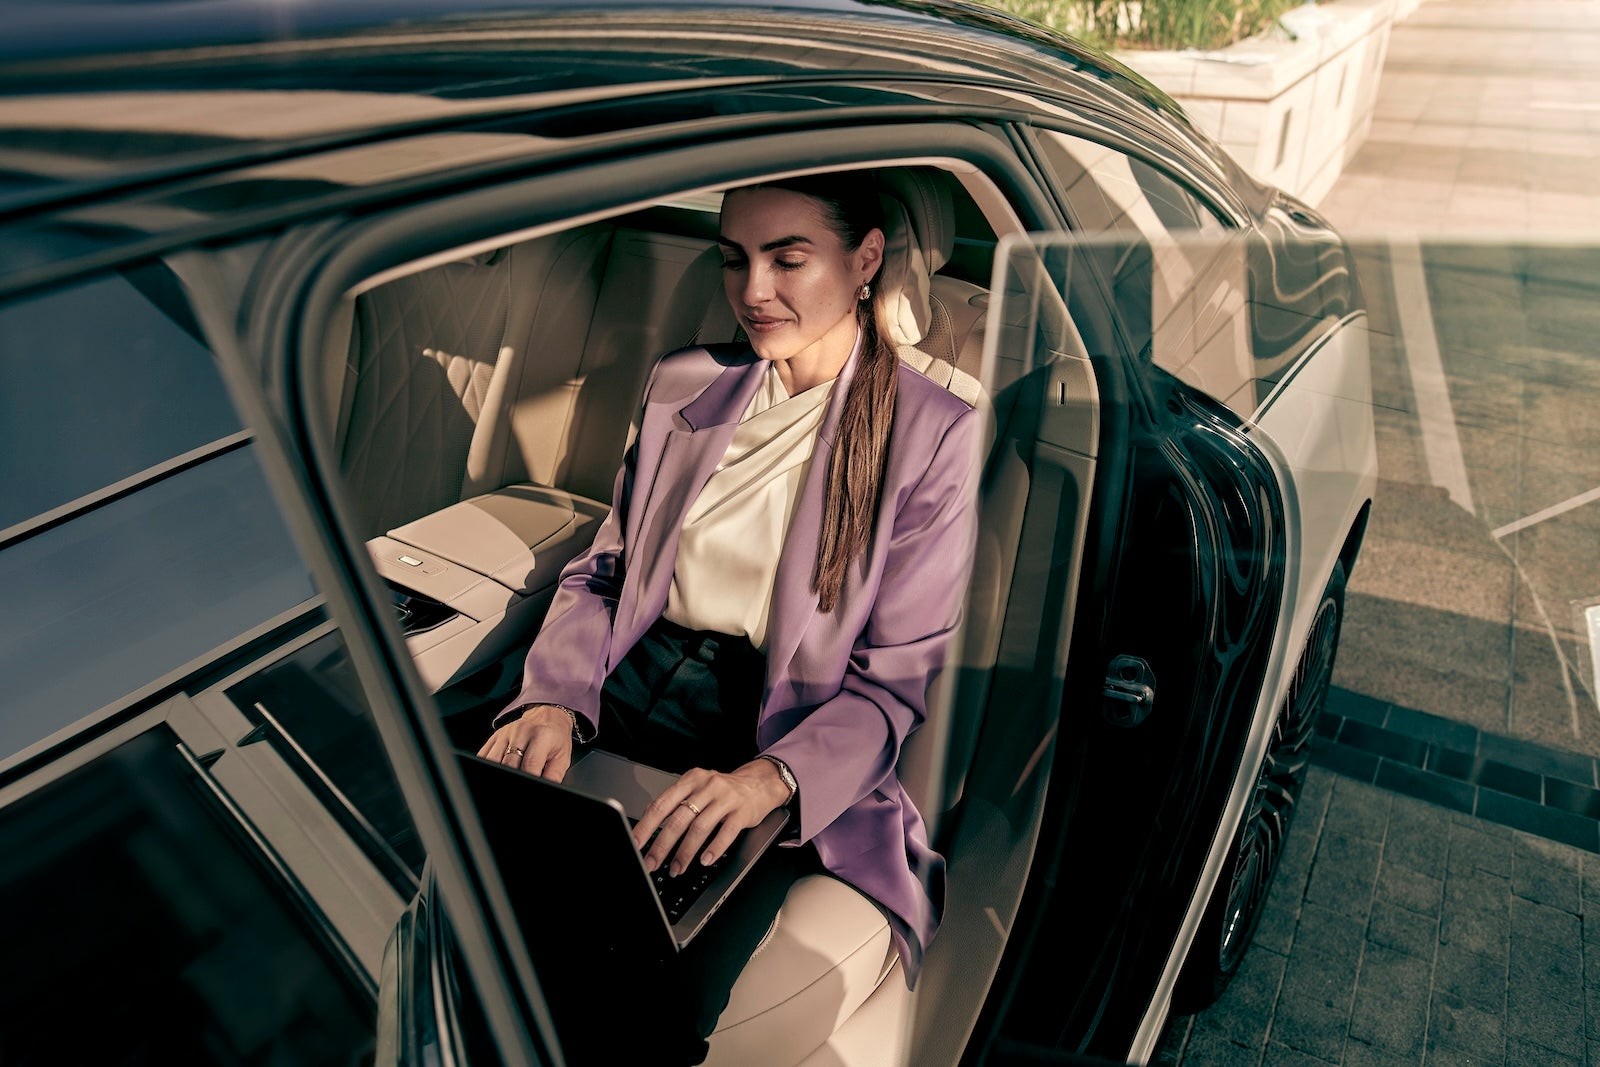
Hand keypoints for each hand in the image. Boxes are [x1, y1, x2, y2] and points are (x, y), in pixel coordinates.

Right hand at [477, 704, 574, 782]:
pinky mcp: (495, 736)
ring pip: (492, 759)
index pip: (530, 764)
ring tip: (506, 778)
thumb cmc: (555, 737)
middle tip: (516, 785)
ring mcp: (505, 733)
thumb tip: (547, 787)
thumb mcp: (563, 755)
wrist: (547, 715)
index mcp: (541, 736)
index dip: (528, 779)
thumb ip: (554, 774)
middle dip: (511, 777)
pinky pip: (483, 755)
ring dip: (497, 772)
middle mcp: (521, 732)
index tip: (528, 788)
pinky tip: (494, 772)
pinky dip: (486, 766)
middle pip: (508, 763)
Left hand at [631, 760, 791, 875]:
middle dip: (662, 845)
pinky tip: (705, 860)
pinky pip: (726, 832)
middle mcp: (706, 787)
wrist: (759, 784)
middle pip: (679, 819)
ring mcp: (725, 798)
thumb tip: (649, 820)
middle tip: (652, 863)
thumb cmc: (723, 790)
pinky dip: (714, 848)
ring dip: (686, 852)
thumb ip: (675, 802)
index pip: (662, 804)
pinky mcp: (742, 811)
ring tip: (677, 868)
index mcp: (690, 780)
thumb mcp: (697, 788)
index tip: (636, 844)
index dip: (646, 826)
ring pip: (700, 827)